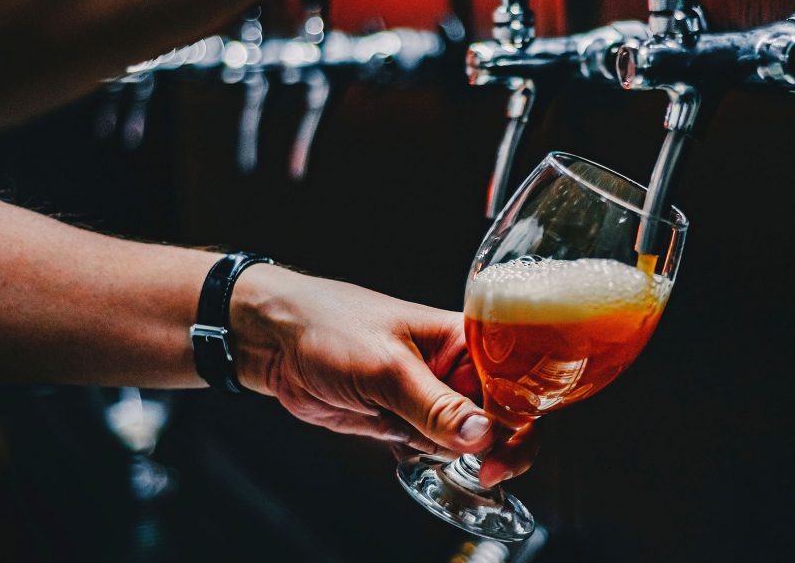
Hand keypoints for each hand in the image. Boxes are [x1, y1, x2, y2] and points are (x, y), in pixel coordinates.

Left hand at [229, 264, 534, 486]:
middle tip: (480, 469)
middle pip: (500, 418)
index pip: (516, 382)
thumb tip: (483, 436)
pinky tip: (395, 440)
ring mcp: (431, 396)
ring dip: (445, 451)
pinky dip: (422, 456)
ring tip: (406, 432)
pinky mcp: (407, 418)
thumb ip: (435, 405)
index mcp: (466, 339)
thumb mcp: (387, 367)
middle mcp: (456, 368)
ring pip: (465, 440)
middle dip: (490, 447)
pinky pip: (432, 449)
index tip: (504, 451)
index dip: (520, 419)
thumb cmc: (330, 326)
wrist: (273, 341)